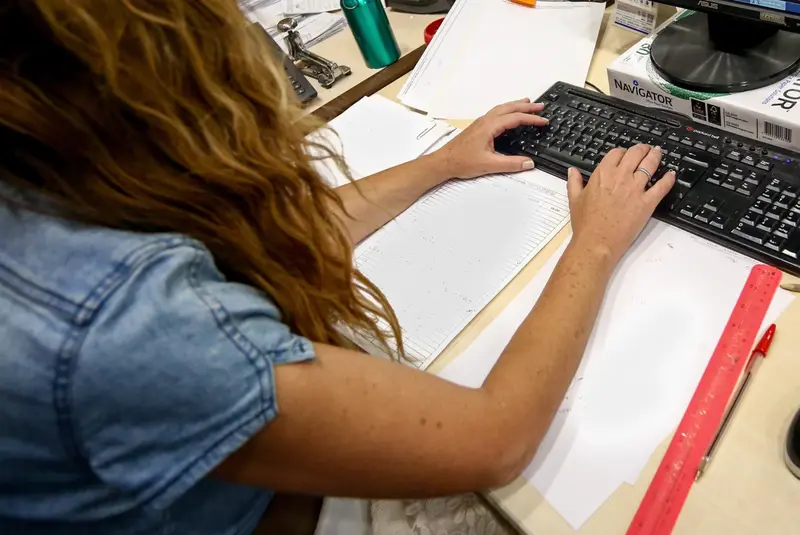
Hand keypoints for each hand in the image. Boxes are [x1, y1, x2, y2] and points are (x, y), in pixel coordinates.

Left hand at [430, 99, 548, 178]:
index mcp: (489, 126)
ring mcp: (480, 123)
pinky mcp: (478, 128)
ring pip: (501, 109)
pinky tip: (508, 116)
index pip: (515, 118)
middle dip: (526, 106)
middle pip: (509, 108)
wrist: (443, 162)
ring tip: (527, 104)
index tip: (544, 120)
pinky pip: (496, 113)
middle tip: (540, 106)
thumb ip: (511, 164)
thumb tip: (529, 163)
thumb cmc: (461, 162)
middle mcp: (485, 121)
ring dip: (516, 105)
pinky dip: (507, 111)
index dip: (531, 119)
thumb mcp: (489, 164)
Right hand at [567, 144, 675, 264]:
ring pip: (650, 165)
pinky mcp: (647, 203)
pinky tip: (671, 174)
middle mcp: (621, 177)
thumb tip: (572, 171)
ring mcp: (635, 189)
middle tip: (646, 149)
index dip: (622, 151)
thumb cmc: (585, 224)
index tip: (624, 154)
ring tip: (658, 153)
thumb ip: (574, 182)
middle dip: (642, 149)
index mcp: (602, 174)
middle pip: (636, 153)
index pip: (616, 153)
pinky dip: (668, 179)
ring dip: (655, 156)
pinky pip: (662, 186)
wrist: (596, 242)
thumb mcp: (575, 199)